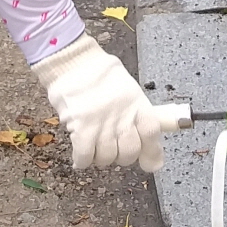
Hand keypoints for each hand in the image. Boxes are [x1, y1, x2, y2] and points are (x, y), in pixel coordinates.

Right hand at [34, 35, 164, 172]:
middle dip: (122, 156)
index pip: (152, 134)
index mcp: (137, 103)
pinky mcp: (81, 128)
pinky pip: (85, 156)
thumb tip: (153, 139)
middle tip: (114, 149)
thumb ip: (140, 114)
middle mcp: (123, 115)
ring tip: (95, 147)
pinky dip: (82, 160)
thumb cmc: (99, 74)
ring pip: (107, 157)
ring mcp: (102, 123)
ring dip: (101, 158)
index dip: (153, 152)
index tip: (151, 164)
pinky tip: (80, 157)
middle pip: (130, 152)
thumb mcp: (129, 89)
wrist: (73, 63)